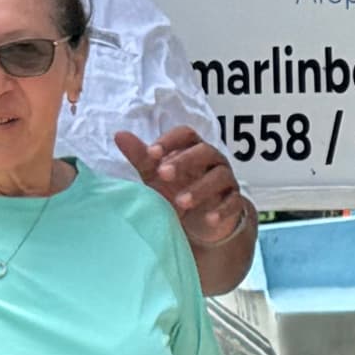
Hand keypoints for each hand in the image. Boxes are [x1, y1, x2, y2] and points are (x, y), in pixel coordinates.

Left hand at [119, 128, 250, 249]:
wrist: (200, 219)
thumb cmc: (176, 190)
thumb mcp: (155, 175)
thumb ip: (141, 157)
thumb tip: (119, 135)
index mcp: (192, 149)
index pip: (186, 134)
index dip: (170, 141)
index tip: (151, 153)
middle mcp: (212, 160)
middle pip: (205, 151)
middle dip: (184, 161)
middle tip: (163, 174)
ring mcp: (226, 180)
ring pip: (219, 177)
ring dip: (200, 188)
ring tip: (181, 202)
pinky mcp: (235, 202)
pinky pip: (233, 202)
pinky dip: (222, 210)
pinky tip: (209, 219)